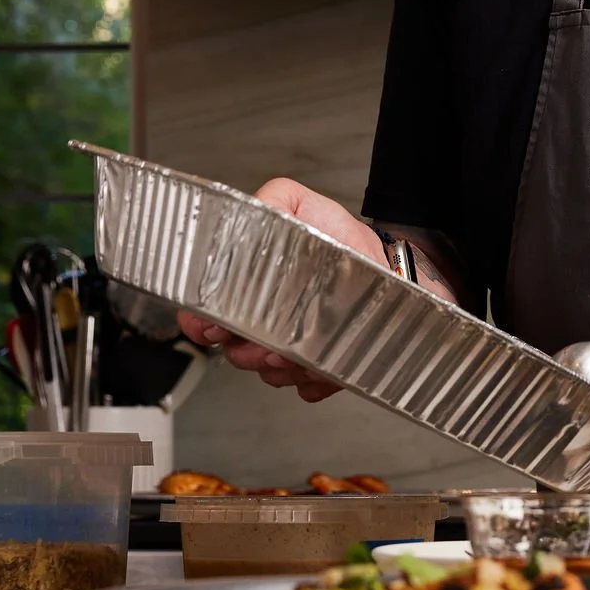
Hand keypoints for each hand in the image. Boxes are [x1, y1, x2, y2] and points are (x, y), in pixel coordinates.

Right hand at [177, 177, 382, 403]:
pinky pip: (305, 386)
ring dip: (284, 367)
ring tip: (304, 351)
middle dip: (249, 351)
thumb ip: (273, 202)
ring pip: (268, 374)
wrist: (386, 266)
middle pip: (234, 351)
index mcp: (249, 286)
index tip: (216, 328)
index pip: (204, 314)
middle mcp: (262, 319)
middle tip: (270, 343)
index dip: (203, 323)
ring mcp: (288, 347)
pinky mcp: (317, 368)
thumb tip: (251, 209)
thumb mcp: (301, 205)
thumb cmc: (342, 239)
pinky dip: (314, 380)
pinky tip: (324, 365)